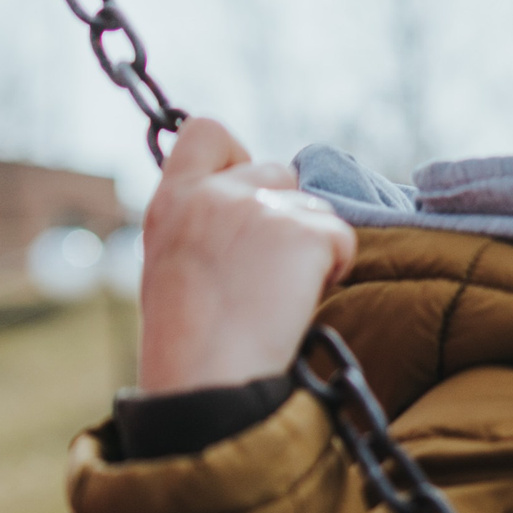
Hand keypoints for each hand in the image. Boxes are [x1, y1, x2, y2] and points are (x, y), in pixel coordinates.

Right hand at [137, 118, 356, 395]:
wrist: (207, 381)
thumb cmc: (192, 343)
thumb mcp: (175, 266)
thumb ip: (206, 227)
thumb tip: (255, 213)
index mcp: (170, 201)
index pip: (207, 131)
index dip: (238, 155)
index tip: (247, 196)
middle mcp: (213, 193)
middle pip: (278, 170)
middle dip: (287, 212)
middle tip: (270, 270)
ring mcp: (258, 208)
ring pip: (315, 205)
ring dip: (312, 244)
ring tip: (279, 295)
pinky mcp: (302, 232)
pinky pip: (343, 236)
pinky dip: (336, 266)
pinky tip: (301, 300)